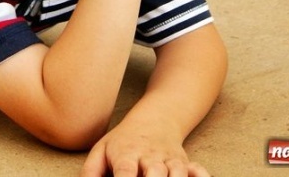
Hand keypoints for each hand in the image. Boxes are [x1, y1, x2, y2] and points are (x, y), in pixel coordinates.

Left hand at [80, 123, 210, 176]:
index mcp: (126, 153)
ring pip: (177, 173)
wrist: (155, 117)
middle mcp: (150, 156)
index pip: (126, 170)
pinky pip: (197, 170)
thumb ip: (91, 171)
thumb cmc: (123, 141)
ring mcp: (170, 159)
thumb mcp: (102, 150)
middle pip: (154, 173)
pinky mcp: (185, 163)